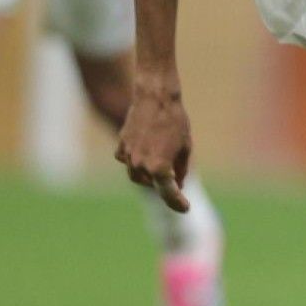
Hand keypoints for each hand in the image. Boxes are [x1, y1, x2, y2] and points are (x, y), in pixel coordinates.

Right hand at [115, 82, 192, 212]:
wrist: (155, 98)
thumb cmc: (175, 121)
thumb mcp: (185, 147)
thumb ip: (180, 170)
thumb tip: (176, 185)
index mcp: (160, 168)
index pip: (169, 193)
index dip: (178, 203)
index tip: (185, 207)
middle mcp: (141, 167)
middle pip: (153, 184)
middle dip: (164, 181)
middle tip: (176, 170)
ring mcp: (127, 158)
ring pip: (138, 175)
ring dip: (149, 172)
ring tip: (161, 153)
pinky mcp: (120, 149)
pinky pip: (128, 162)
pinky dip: (136, 160)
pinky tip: (145, 146)